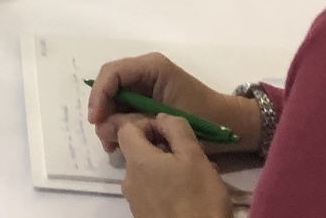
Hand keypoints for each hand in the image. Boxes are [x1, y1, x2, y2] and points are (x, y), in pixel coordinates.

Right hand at [87, 53, 261, 155]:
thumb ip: (134, 120)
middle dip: (103, 111)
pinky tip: (121, 143)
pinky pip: (125, 108)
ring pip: (114, 99)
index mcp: (151, 67)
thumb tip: (105, 127)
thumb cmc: (203, 118)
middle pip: (110, 86)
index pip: (113, 73)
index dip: (99, 95)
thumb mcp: (166, 118)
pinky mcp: (147, 100)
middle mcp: (144, 71)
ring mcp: (145, 85)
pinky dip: (120, 125)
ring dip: (110, 121)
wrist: (229, 124)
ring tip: (112, 145)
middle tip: (105, 139)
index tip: (96, 120)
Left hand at [118, 116, 233, 217]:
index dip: (148, 123)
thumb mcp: (194, 156)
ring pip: (148, 172)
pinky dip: (167, 185)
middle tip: (190, 154)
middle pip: (138, 151)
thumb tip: (161, 117)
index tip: (171, 132)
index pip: (127, 128)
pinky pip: (152, 191)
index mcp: (136, 161)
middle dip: (163, 147)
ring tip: (196, 175)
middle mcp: (128, 180)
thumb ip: (176, 129)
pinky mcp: (144, 215)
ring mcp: (135, 200)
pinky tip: (190, 193)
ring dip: (169, 167)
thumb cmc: (198, 198)